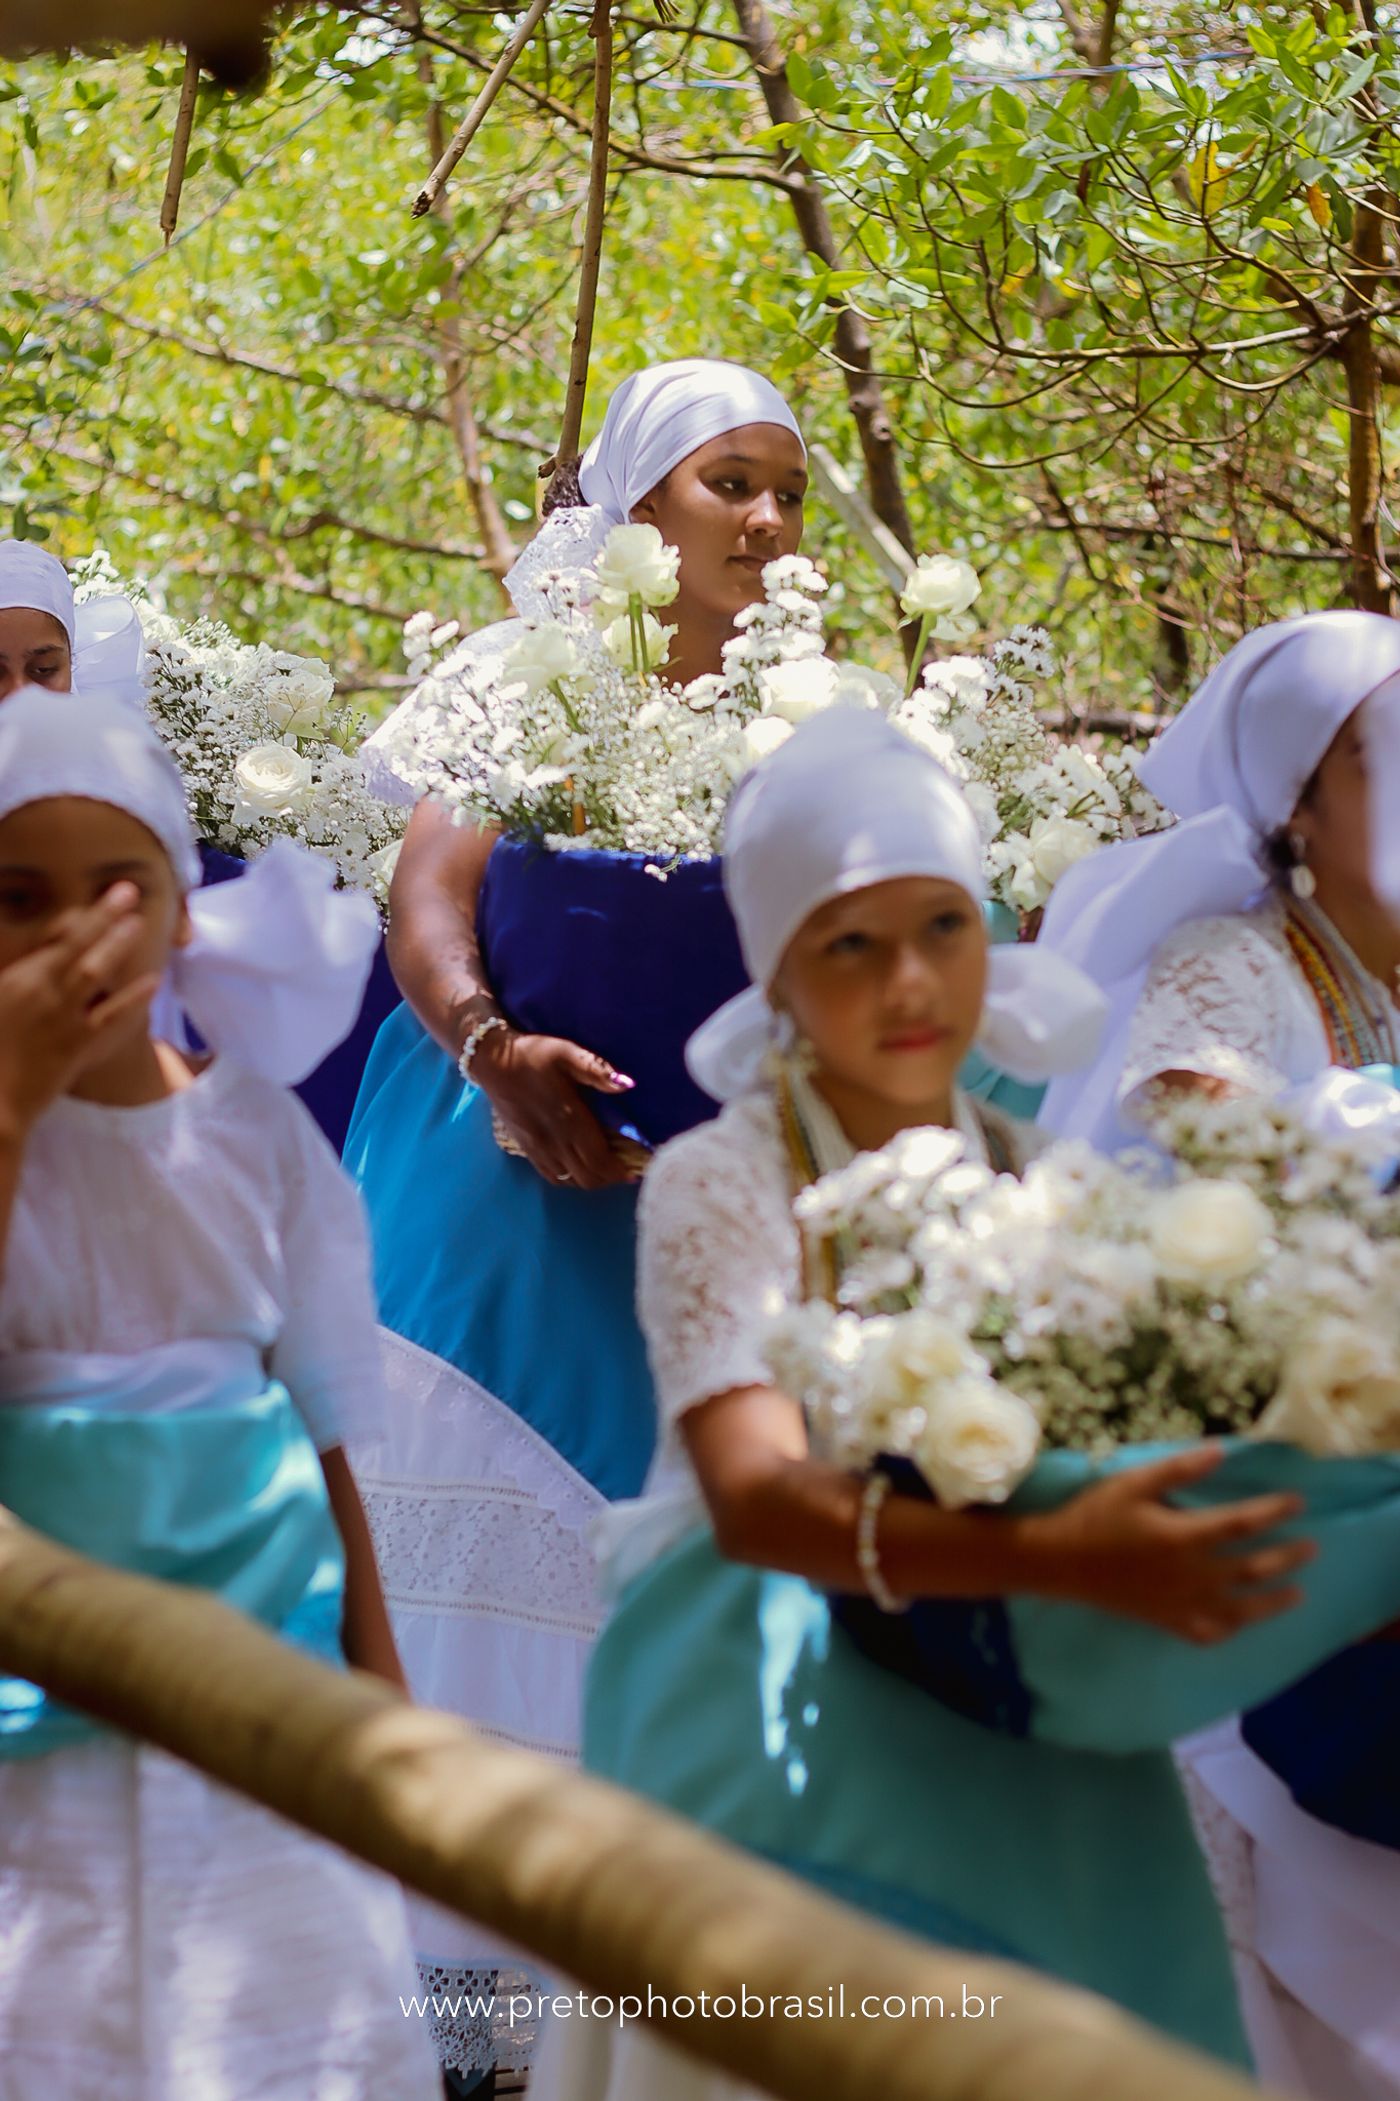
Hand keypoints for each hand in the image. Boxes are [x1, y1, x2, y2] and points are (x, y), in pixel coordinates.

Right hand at [0, 887, 157, 1136]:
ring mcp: (61, 1018)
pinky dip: (132, 998)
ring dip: (116, 945)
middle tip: (127, 890)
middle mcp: (40, 991)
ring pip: (93, 972)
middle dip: (102, 915)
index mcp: (16, 980)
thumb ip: (16, 977)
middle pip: (75, 945)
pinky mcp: (77, 1047)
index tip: (96, 902)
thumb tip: (40, 963)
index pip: (52, 940)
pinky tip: (153, 981)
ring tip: (138, 922)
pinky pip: (111, 1018)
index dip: (78, 918)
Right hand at [472, 1026, 638, 1189]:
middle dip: (611, 1178)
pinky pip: (552, 1177)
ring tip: (608, 1168)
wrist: (492, 1062)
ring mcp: (538, 1148)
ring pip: (571, 1181)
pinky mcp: (526, 1149)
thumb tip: (627, 1084)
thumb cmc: (533, 1055)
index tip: (638, 1169)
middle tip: (628, 1168)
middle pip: (588, 1176)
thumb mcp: (566, 1052)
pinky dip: (571, 1179)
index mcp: (569, 1119)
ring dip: (593, 1179)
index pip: (600, 1160)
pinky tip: (580, 1167)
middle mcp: (554, 1140)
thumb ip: (595, 1069)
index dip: (621, 1171)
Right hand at [1031, 1445, 1315, 1644]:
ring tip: (1297, 1594)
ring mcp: (1182, 1604)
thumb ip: (1179, 1469)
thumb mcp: (1134, 1482)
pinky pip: (1210, 1632)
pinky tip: (1242, 1623)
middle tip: (1312, 1547)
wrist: (1059, 1562)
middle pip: (1252, 1568)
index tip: (1298, 1502)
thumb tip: (1220, 1452)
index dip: (1274, 1511)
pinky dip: (1232, 1628)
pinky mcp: (1168, 1621)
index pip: (1243, 1524)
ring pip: (1240, 1608)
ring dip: (1273, 1601)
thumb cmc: (1095, 1516)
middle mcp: (1191, 1576)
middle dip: (1287, 1557)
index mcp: (1184, 1537)